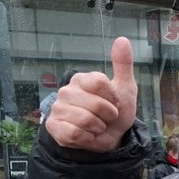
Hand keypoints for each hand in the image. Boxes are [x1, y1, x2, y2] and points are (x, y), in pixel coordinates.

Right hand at [45, 37, 137, 152]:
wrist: (110, 138)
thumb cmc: (116, 113)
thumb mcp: (125, 89)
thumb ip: (123, 65)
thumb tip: (122, 39)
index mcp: (82, 79)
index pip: (100, 82)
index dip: (113, 98)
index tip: (114, 102)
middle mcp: (66, 90)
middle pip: (96, 104)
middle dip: (108, 116)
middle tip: (105, 118)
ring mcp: (57, 108)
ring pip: (85, 120)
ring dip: (98, 128)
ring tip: (96, 126)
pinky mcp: (53, 127)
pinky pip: (74, 134)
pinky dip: (87, 138)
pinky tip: (86, 135)